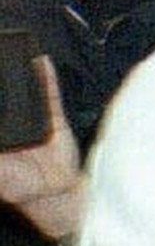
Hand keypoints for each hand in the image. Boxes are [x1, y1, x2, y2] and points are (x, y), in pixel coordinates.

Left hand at [0, 56, 83, 244]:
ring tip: (9, 51)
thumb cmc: (20, 187)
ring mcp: (32, 119)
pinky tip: (39, 60)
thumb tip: (1, 132)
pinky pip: (50, 94)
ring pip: (22, 90)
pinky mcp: (54, 118)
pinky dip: (45, 76)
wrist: (57, 194)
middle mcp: (10, 124)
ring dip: (17, 72)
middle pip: (2, 96)